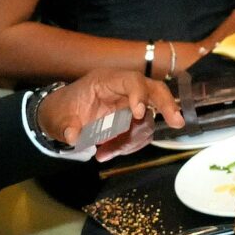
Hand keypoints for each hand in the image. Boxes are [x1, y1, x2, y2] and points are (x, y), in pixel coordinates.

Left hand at [39, 68, 181, 160]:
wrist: (61, 117)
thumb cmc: (61, 110)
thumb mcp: (57, 118)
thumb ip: (65, 126)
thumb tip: (73, 136)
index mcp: (107, 81)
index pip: (133, 80)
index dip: (140, 94)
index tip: (137, 114)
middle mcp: (124, 90)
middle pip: (155, 91)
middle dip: (167, 106)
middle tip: (177, 123)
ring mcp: (131, 105)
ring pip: (147, 120)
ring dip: (132, 140)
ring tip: (104, 153)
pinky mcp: (132, 120)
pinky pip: (141, 134)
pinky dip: (130, 146)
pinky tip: (108, 152)